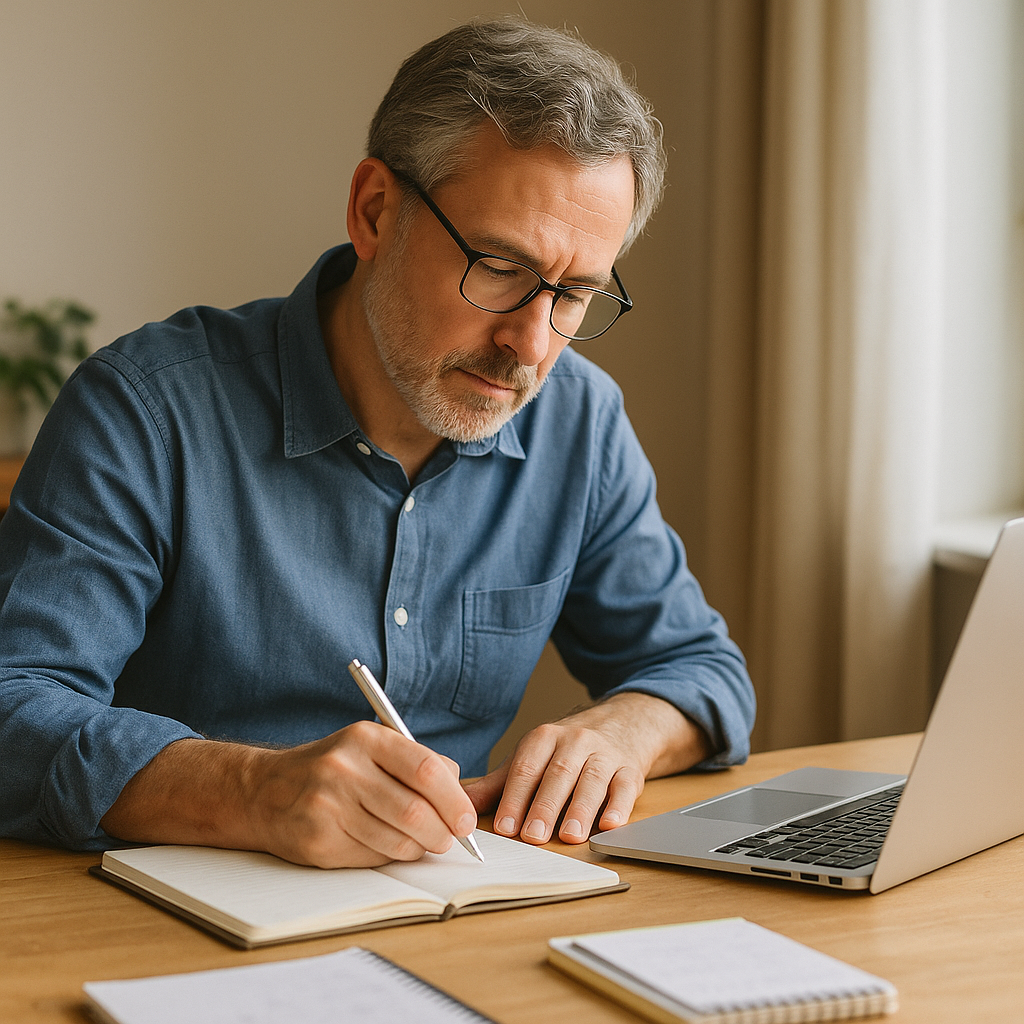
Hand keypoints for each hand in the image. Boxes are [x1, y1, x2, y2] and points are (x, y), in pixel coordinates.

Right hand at [100, 723, 478, 868]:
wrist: (264, 791)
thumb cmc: (334, 769)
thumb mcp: (372, 747)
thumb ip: (417, 762)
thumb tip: (462, 792)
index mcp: (365, 738)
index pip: (425, 768)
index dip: (453, 799)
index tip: (466, 820)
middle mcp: (344, 768)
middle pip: (414, 810)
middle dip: (441, 833)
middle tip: (448, 839)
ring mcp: (328, 805)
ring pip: (396, 840)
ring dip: (418, 848)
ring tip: (419, 842)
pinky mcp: (317, 840)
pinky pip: (372, 857)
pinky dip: (390, 857)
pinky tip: (387, 845)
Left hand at [463, 693, 710, 844]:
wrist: (620, 726)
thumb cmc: (566, 751)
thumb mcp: (531, 758)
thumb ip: (499, 784)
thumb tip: (456, 802)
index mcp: (545, 737)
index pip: (526, 768)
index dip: (514, 798)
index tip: (504, 826)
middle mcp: (575, 741)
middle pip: (558, 774)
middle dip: (545, 806)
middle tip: (533, 836)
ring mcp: (605, 755)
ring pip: (592, 781)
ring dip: (580, 809)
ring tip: (569, 836)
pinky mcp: (630, 770)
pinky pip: (625, 787)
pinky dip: (619, 807)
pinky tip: (610, 824)